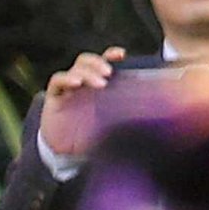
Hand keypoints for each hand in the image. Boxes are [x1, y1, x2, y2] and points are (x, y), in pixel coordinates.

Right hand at [35, 48, 125, 162]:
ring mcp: (69, 90)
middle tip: (109, 73)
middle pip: (87, 62)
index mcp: (101, 88)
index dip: (111, 56)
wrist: (69, 155)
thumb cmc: (95, 138)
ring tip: (100, 84)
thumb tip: (154, 112)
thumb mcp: (116, 124)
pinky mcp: (54, 98)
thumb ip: (129, 115)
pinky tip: (76, 83)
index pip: (105, 64)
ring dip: (87, 73)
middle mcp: (84, 85)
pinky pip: (58, 81)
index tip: (121, 54)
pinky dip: (66, 79)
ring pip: (76, 70)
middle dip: (98, 63)